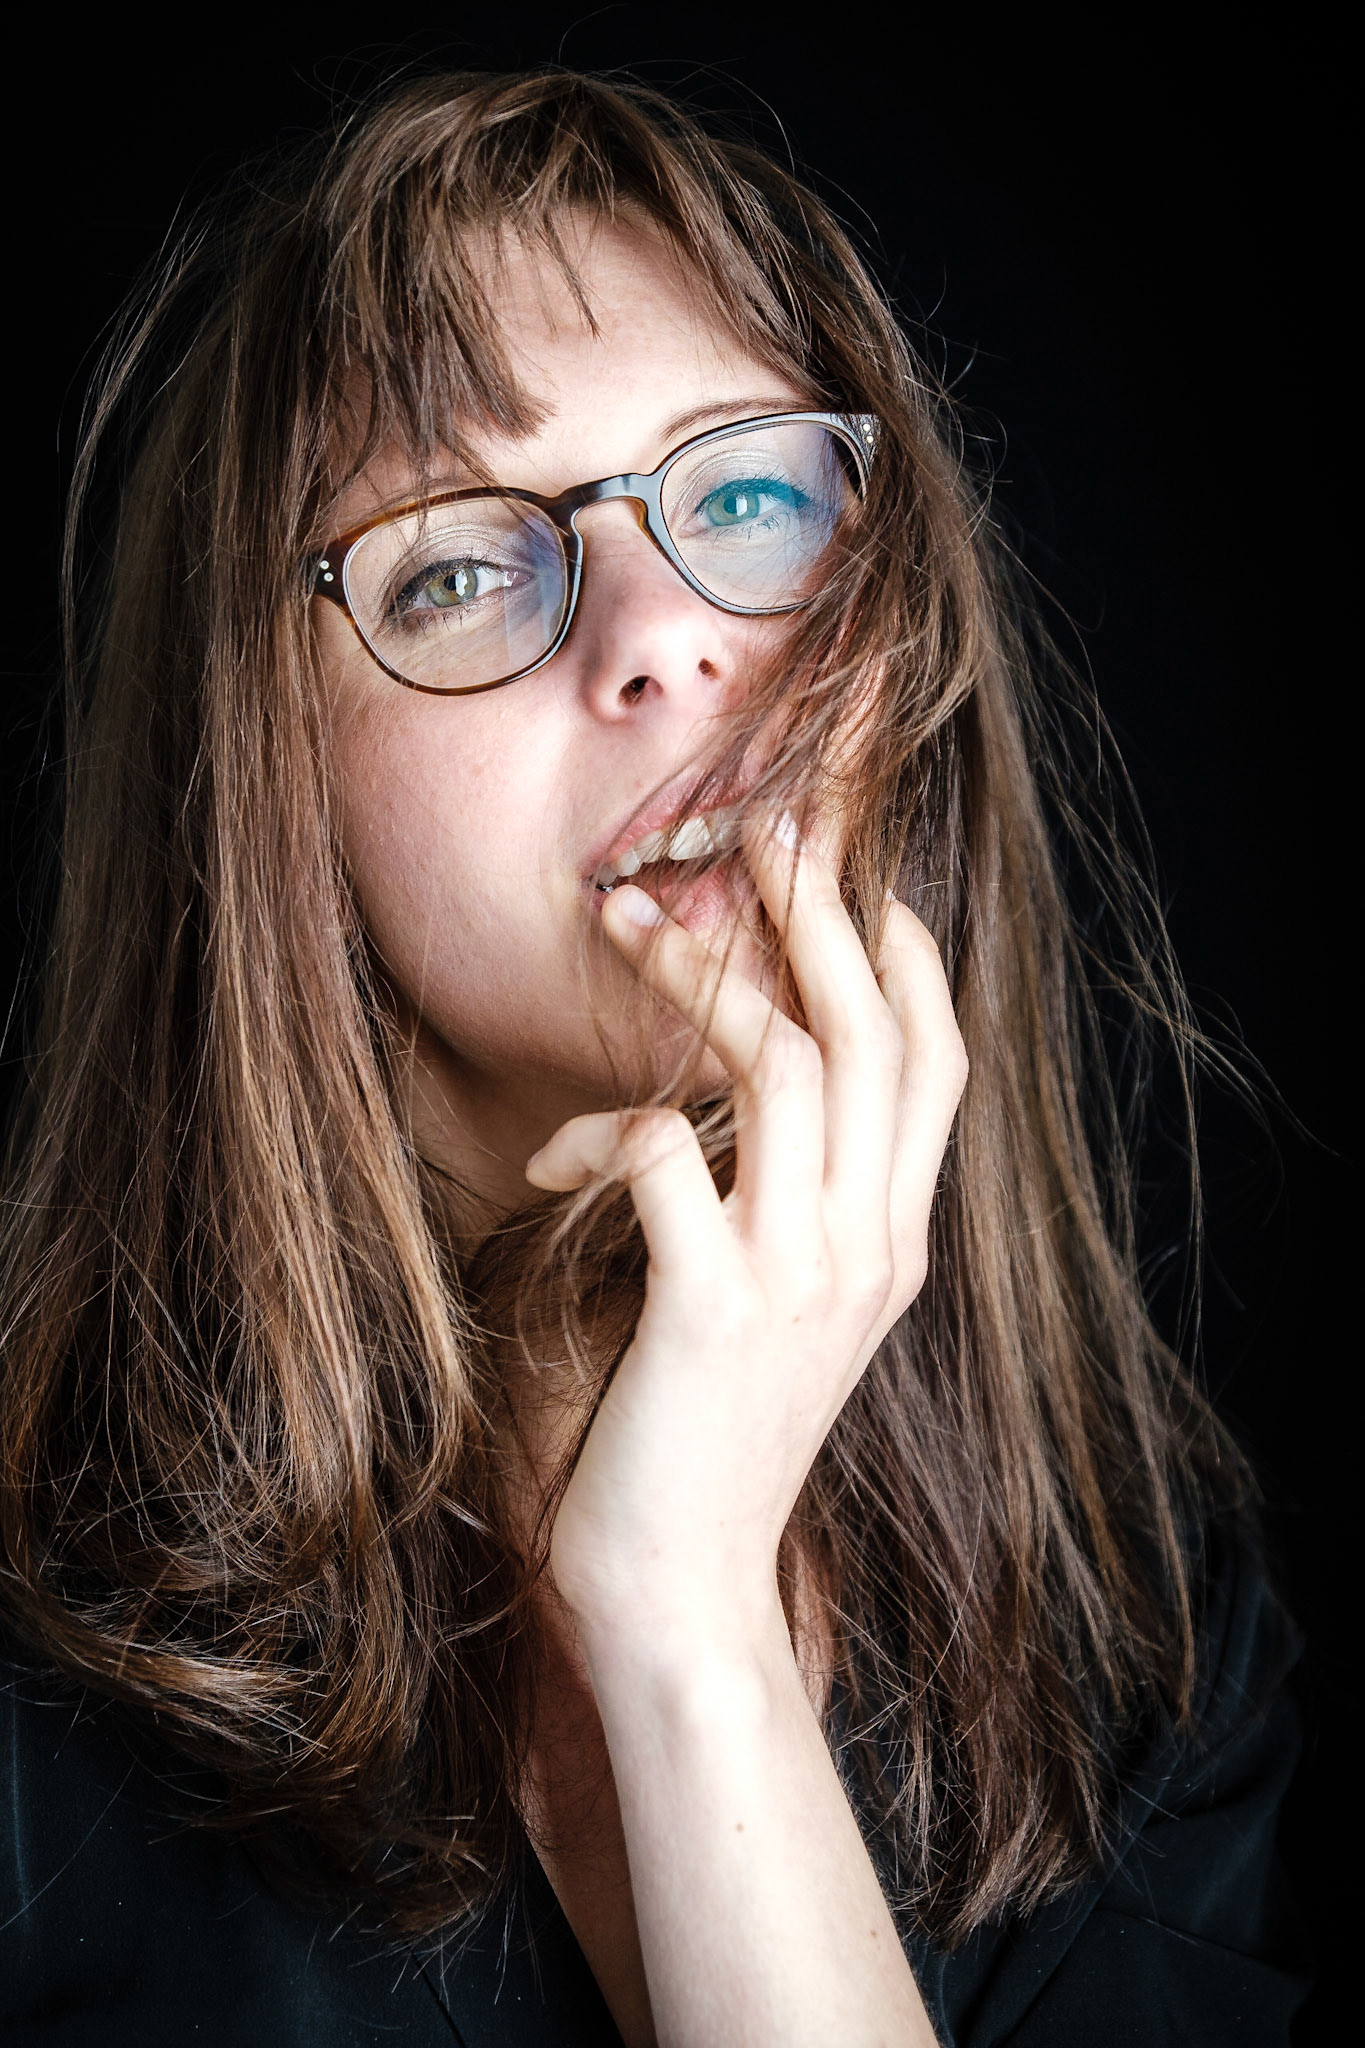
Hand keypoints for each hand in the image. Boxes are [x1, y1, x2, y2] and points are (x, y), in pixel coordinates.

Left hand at [524, 818, 967, 1653]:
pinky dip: (601, 1131)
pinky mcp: (713, 1309)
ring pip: (781, 1064)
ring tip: (627, 919)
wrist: (685, 1590)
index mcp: (894, 1241)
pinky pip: (662, 1155)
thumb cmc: (711, 1440)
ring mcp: (800, 1275)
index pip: (936, 1065)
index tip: (855, 873)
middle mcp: (868, 1245)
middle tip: (763, 825)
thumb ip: (783, 1207)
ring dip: (702, 975)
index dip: (903, 958)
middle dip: (820, 913)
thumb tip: (713, 1104)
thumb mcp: (783, 1313)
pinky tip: (551, 1164)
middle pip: (871, 1034)